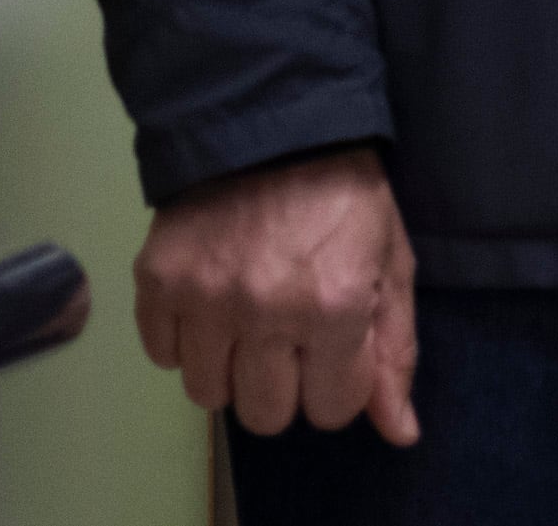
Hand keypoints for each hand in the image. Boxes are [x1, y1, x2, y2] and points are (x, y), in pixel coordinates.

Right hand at [135, 144, 420, 443]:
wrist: (273, 124)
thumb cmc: (346, 196)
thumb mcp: (392, 265)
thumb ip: (395, 352)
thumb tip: (401, 432)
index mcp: (335, 306)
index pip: (331, 409)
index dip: (338, 382)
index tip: (336, 347)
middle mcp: (266, 311)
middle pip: (265, 415)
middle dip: (285, 385)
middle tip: (291, 337)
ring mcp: (204, 299)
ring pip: (208, 395)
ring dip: (232, 369)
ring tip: (249, 321)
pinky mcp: (156, 282)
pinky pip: (163, 357)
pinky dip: (186, 342)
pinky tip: (212, 304)